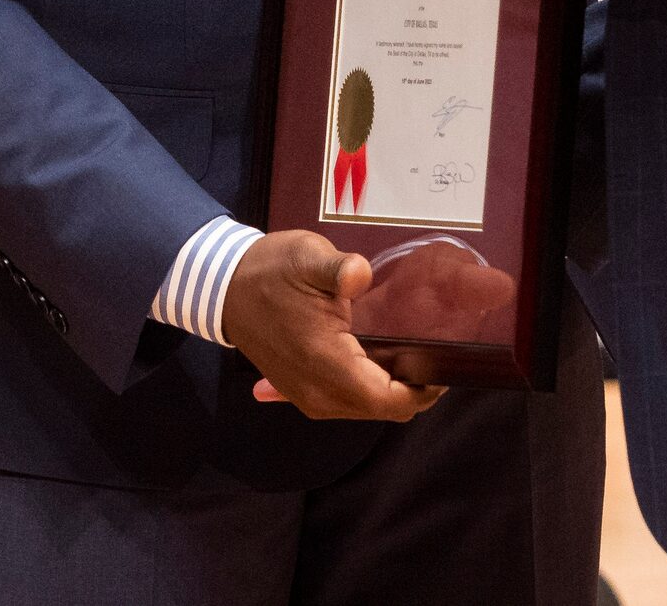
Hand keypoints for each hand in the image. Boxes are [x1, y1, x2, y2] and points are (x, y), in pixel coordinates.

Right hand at [224, 230, 444, 420]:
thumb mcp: (308, 258)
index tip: (442, 365)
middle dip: (411, 390)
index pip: (389, 400)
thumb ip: (340, 270)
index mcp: (327, 364)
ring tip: (407, 355)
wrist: (224, 287)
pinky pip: (341, 403)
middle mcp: (318, 392)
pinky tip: (373, 366)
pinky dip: (361, 390)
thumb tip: (360, 275)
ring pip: (363, 408)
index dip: (423, 390)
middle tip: (430, 355)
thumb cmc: (270, 271)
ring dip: (388, 389)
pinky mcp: (297, 391)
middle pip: (382, 409)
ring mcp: (305, 396)